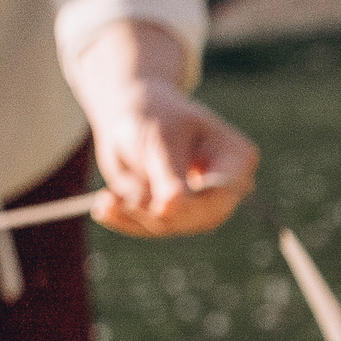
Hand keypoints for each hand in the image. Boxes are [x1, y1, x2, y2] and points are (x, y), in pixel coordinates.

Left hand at [68, 21, 259, 237]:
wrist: (134, 113)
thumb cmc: (154, 114)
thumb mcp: (160, 137)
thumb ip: (168, 175)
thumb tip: (172, 210)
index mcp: (236, 159)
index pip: (223, 193)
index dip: (194, 206)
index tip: (160, 209)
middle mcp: (226, 188)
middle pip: (200, 216)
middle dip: (155, 212)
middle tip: (115, 201)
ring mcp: (202, 205)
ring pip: (171, 225)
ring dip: (132, 214)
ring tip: (104, 199)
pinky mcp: (175, 215)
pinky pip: (149, 227)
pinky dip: (122, 219)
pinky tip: (103, 207)